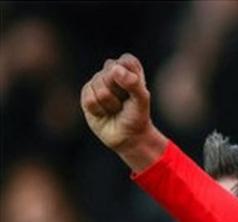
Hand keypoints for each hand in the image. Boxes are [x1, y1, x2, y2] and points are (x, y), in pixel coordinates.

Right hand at [80, 53, 166, 171]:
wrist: (128, 135)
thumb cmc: (137, 115)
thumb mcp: (142, 100)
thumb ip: (134, 83)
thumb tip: (115, 70)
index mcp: (129, 68)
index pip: (127, 61)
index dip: (131, 77)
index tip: (136, 91)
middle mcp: (111, 71)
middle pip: (110, 74)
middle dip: (120, 93)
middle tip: (125, 102)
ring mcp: (97, 82)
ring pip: (100, 88)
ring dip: (111, 104)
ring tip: (116, 108)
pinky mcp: (86, 94)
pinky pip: (90, 99)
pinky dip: (100, 110)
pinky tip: (104, 112)